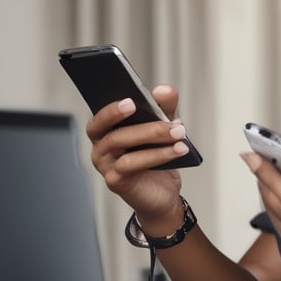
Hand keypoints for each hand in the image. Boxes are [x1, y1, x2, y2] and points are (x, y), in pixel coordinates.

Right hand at [86, 85, 188, 224]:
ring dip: (154, 138)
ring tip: (179, 133)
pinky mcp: (115, 181)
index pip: (100, 117)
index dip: (112, 109)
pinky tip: (178, 150)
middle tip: (168, 120)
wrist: (162, 190)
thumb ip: (164, 106)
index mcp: (107, 129)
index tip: (132, 100)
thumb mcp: (163, 124)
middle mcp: (101, 146)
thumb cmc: (156, 154)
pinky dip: (157, 155)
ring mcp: (105, 165)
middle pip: (114, 132)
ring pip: (124, 146)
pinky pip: (132, 165)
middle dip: (144, 124)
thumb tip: (164, 90)